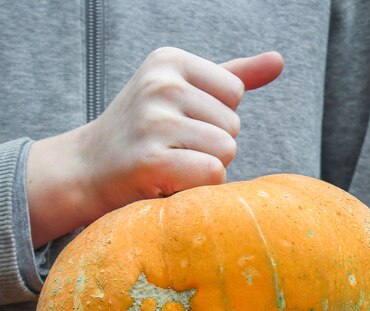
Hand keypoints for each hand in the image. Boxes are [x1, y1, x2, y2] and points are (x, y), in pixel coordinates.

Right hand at [27, 47, 283, 246]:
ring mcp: (154, 122)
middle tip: (170, 151)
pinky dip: (197, 188)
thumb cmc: (141, 134)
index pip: (234, 93)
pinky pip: (213, 174)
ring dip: (204, 169)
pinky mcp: (151, 160)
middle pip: (232, 125)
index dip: (214, 119)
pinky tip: (167, 182)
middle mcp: (161, 85)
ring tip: (169, 166)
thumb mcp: (180, 93)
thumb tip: (280, 60)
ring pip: (226, 151)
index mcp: (169, 60)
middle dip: (209, 146)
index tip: (178, 126)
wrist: (86, 170)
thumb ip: (232, 76)